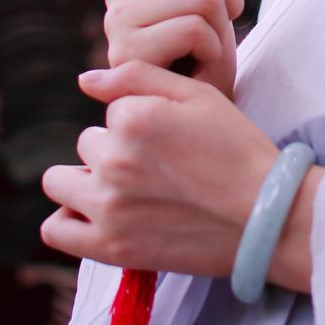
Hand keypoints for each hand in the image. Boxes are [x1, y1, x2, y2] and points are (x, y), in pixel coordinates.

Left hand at [40, 60, 278, 281]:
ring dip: (83, 180)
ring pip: (60, 182)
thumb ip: (137, 76)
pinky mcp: (112, 248)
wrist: (268, 217)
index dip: (140, 122)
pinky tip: (96, 215)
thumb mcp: (200, 96)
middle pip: (88, 144)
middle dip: (113, 149)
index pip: (112, 112)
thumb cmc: (239, 151)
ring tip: (120, 190)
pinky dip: (69, 220)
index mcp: (134, 118)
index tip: (170, 141)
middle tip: (154, 167)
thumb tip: (84, 79)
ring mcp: (109, 207)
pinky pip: (56, 230)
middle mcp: (114, 161)